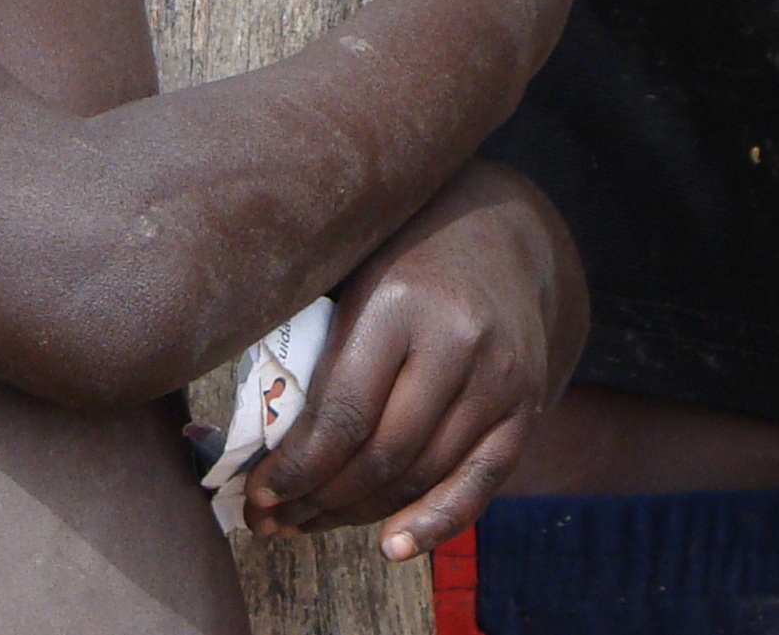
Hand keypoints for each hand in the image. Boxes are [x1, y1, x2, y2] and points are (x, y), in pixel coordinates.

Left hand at [243, 162, 588, 555]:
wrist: (500, 232)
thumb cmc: (402, 251)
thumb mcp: (353, 270)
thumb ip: (313, 339)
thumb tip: (252, 432)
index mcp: (400, 300)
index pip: (343, 411)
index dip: (297, 466)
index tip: (256, 492)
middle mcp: (458, 342)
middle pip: (382, 453)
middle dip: (319, 498)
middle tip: (273, 519)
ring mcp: (499, 380)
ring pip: (423, 475)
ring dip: (360, 514)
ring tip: (310, 524)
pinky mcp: (525, 408)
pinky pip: (479, 485)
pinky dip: (434, 523)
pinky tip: (391, 547)